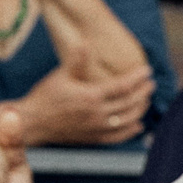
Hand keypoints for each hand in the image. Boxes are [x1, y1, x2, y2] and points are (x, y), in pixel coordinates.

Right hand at [17, 61, 154, 145]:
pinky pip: (118, 137)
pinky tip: (137, 124)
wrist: (31, 123)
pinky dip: (130, 131)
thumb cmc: (44, 97)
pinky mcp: (93, 139)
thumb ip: (76, 61)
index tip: (147, 71)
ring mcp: (96, 129)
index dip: (137, 78)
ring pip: (127, 121)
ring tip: (146, 100)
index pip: (122, 86)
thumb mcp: (60, 76)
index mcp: (90, 96)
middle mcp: (97, 114)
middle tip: (150, 84)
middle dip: (143, 92)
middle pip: (129, 103)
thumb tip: (85, 43)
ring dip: (140, 110)